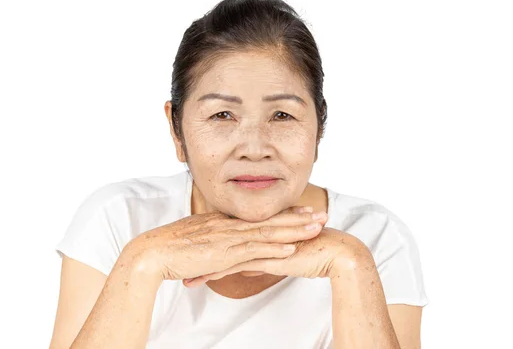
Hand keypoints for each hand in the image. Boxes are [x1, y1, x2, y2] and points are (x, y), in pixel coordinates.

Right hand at [125, 206, 329, 281]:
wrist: (152, 252)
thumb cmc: (170, 248)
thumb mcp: (195, 240)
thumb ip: (211, 240)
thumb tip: (220, 246)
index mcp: (223, 222)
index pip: (259, 216)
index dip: (283, 213)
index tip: (302, 211)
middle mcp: (229, 226)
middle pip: (270, 220)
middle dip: (298, 218)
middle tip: (321, 214)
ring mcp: (228, 238)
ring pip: (268, 233)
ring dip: (294, 231)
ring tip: (317, 227)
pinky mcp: (224, 253)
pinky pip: (253, 250)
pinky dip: (274, 248)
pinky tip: (291, 248)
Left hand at [183, 226, 367, 286]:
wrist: (334, 252)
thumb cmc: (311, 253)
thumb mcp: (281, 258)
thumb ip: (261, 260)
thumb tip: (247, 269)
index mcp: (258, 233)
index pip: (226, 240)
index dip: (206, 249)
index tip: (190, 257)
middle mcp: (255, 236)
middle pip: (219, 245)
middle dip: (196, 257)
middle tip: (178, 264)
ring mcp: (259, 244)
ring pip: (222, 256)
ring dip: (201, 268)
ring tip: (183, 278)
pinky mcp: (264, 256)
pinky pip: (234, 266)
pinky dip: (215, 273)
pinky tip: (202, 280)